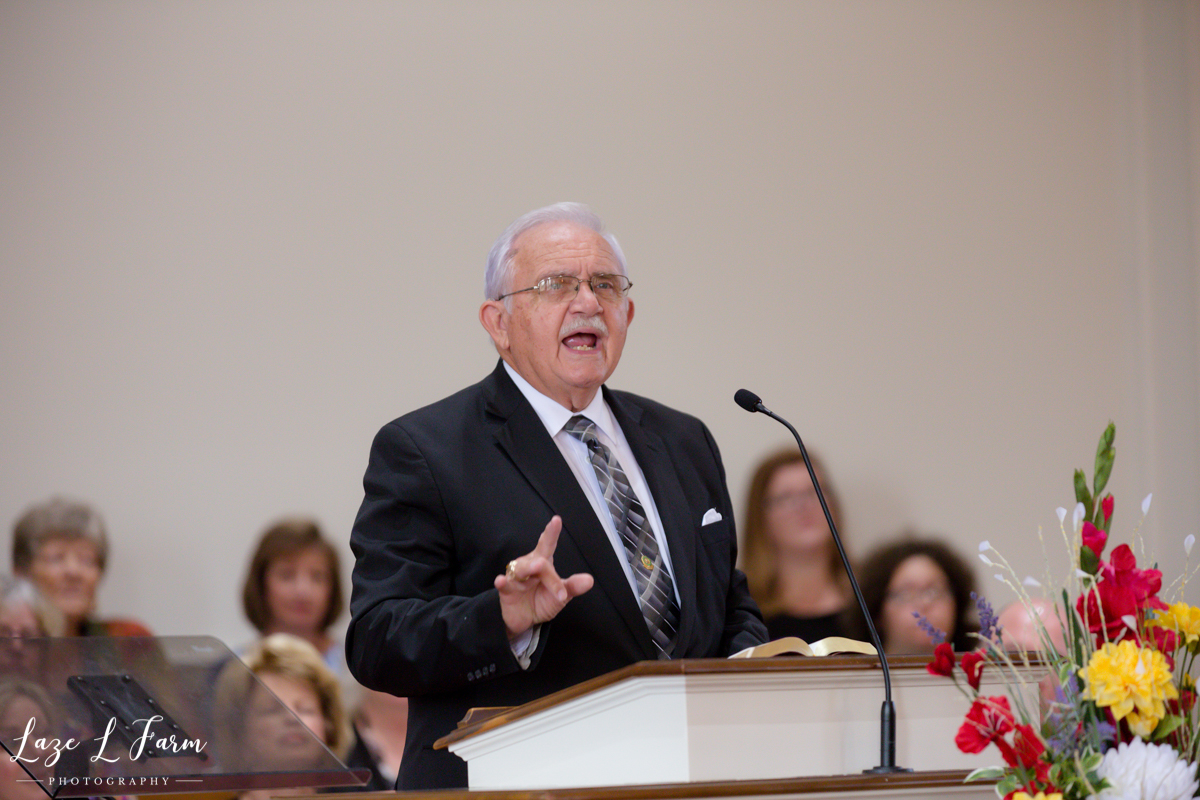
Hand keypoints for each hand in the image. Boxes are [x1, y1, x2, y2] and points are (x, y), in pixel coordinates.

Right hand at [495, 516, 593, 639]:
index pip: (547, 545)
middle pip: (539, 561)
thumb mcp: (561, 595)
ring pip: (523, 570)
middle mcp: (528, 565)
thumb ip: (572, 587)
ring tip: (537, 567)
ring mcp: (516, 577)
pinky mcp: (506, 590)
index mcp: (543, 563)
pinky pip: (503, 584)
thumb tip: (589, 580)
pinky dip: (502, 582)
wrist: (526, 620)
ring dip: (530, 569)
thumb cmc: (543, 601)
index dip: (551, 533)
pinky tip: (501, 580)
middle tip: (560, 585)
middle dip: (548, 568)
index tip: (556, 520)